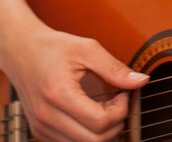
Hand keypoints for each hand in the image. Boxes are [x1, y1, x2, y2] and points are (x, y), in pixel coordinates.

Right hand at [4, 25, 148, 141]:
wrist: (22, 51)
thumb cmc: (53, 47)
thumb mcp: (88, 49)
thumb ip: (115, 68)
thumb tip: (141, 81)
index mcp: (60, 95)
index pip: (100, 122)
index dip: (121, 110)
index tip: (124, 93)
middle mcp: (48, 117)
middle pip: (94, 140)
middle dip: (116, 123)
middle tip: (119, 101)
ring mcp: (43, 127)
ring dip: (102, 130)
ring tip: (106, 106)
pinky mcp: (41, 131)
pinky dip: (88, 133)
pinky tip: (93, 112)